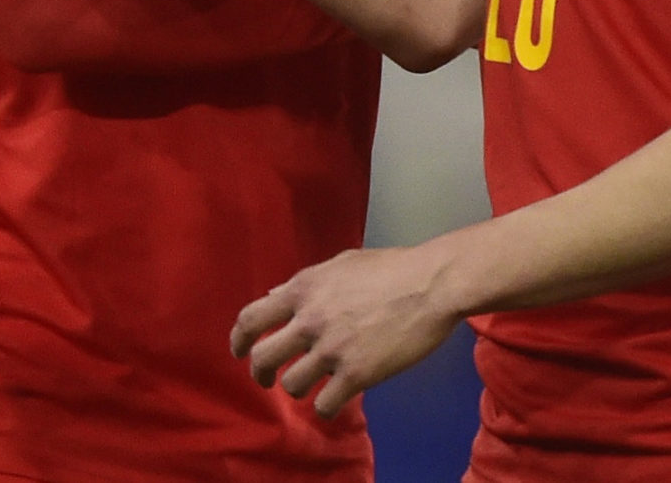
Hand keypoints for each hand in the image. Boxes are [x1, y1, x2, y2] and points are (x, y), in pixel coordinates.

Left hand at [232, 243, 462, 418]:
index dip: (239, 339)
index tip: (239, 351)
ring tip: (313, 385)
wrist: (432, 285)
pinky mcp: (357, 374)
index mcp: (303, 288)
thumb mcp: (341, 263)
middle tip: (268, 380)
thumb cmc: (391, 267)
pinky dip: (326, 407)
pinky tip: (337, 399)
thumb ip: (305, 282)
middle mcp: (310, 319)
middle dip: (260, 373)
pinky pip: (324, 404)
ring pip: (292, 385)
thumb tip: (274, 293)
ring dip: (299, 388)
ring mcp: (332, 349)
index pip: (251, 317)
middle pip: (263, 357)